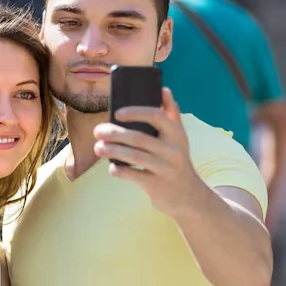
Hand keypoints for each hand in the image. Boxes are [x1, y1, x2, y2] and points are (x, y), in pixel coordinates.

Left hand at [93, 88, 201, 217]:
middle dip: (115, 133)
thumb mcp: (179, 138)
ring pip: (135, 156)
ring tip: (98, 147)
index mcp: (176, 134)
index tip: (118, 113)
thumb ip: (171, 115)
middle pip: (140, 137)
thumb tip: (163, 89)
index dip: (137, 112)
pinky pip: (133, 175)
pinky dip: (119, 170)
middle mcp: (173, 150)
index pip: (157, 116)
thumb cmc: (176, 161)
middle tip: (97, 131)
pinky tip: (111, 167)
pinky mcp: (157, 185)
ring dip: (113, 150)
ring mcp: (165, 169)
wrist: (188, 196)